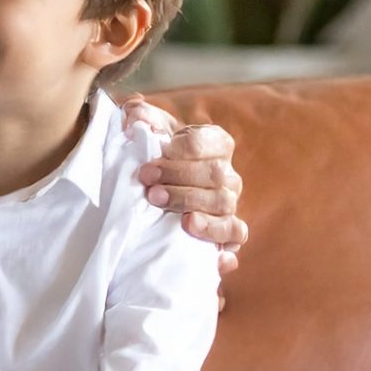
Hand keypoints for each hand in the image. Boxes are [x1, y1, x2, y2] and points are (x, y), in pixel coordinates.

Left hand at [120, 96, 245, 277]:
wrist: (159, 188)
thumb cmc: (157, 157)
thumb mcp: (149, 134)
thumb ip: (141, 119)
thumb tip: (134, 113)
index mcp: (215, 143)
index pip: (208, 141)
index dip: (182, 150)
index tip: (152, 159)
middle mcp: (227, 173)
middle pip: (215, 175)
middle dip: (180, 179)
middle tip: (149, 186)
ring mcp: (230, 202)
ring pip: (225, 204)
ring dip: (194, 206)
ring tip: (169, 210)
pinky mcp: (229, 230)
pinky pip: (236, 236)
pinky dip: (226, 246)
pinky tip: (214, 257)